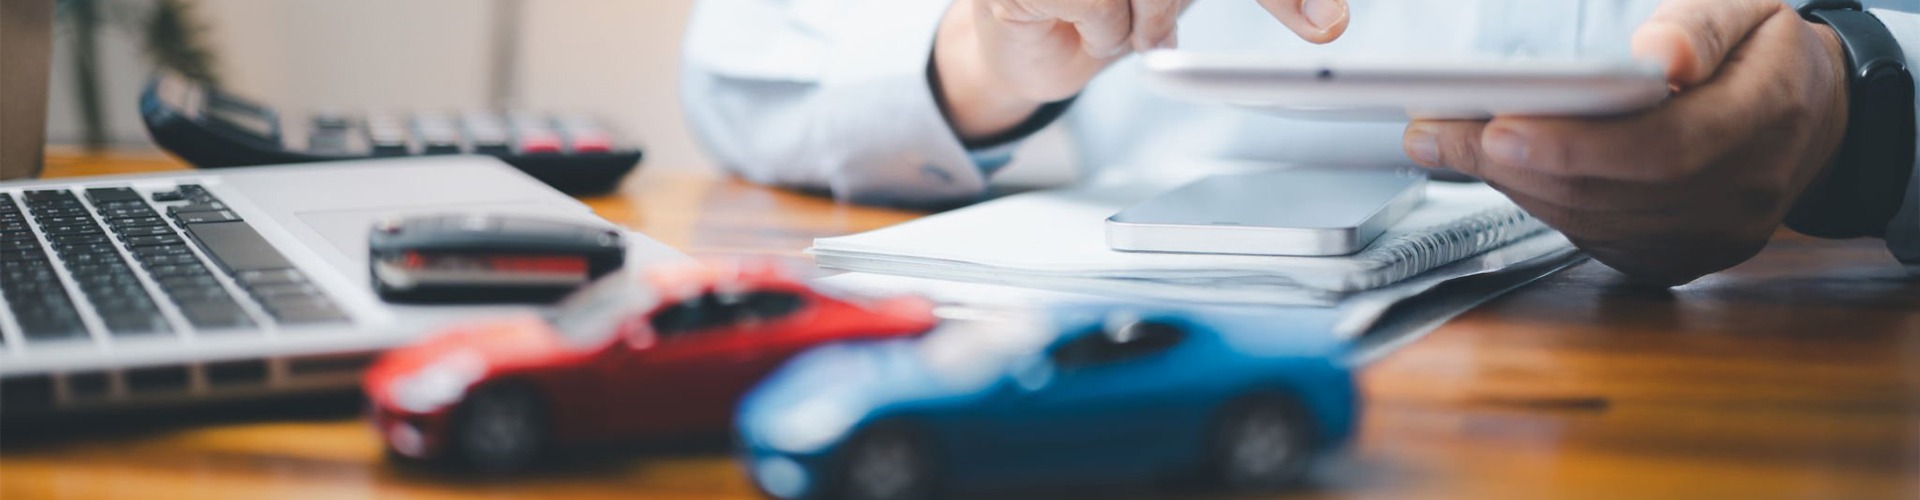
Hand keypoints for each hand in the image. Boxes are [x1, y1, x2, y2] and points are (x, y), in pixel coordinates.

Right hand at [934, 0, 1351, 140]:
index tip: (1325, 19)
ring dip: (1139, 23)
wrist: (1021, 39)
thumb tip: (1328, 19)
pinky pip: (1100, 8)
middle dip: (1173, 7)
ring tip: (1113, 22)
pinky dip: (1100, 33)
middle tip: (1158, 32)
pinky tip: (1076, 22)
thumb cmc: (1112, 2)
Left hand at [1401, 0, 1850, 285]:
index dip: (1573, 148)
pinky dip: (1537, 203)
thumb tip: (1659, 54)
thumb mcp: (1751, 11)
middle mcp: (1738, 196)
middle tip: (1435, 133)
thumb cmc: (1768, 57)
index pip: (1659, 151)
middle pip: (1607, 194)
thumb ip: (1703, 25)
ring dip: (1509, 185)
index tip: (1498, 129)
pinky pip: (1591, 239)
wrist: (1810, 119)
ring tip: (1446, 143)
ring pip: (1589, 223)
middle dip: (1509, 164)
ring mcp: (1707, 239)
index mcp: (1765, 121)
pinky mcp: (1674, 259)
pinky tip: (1497, 169)